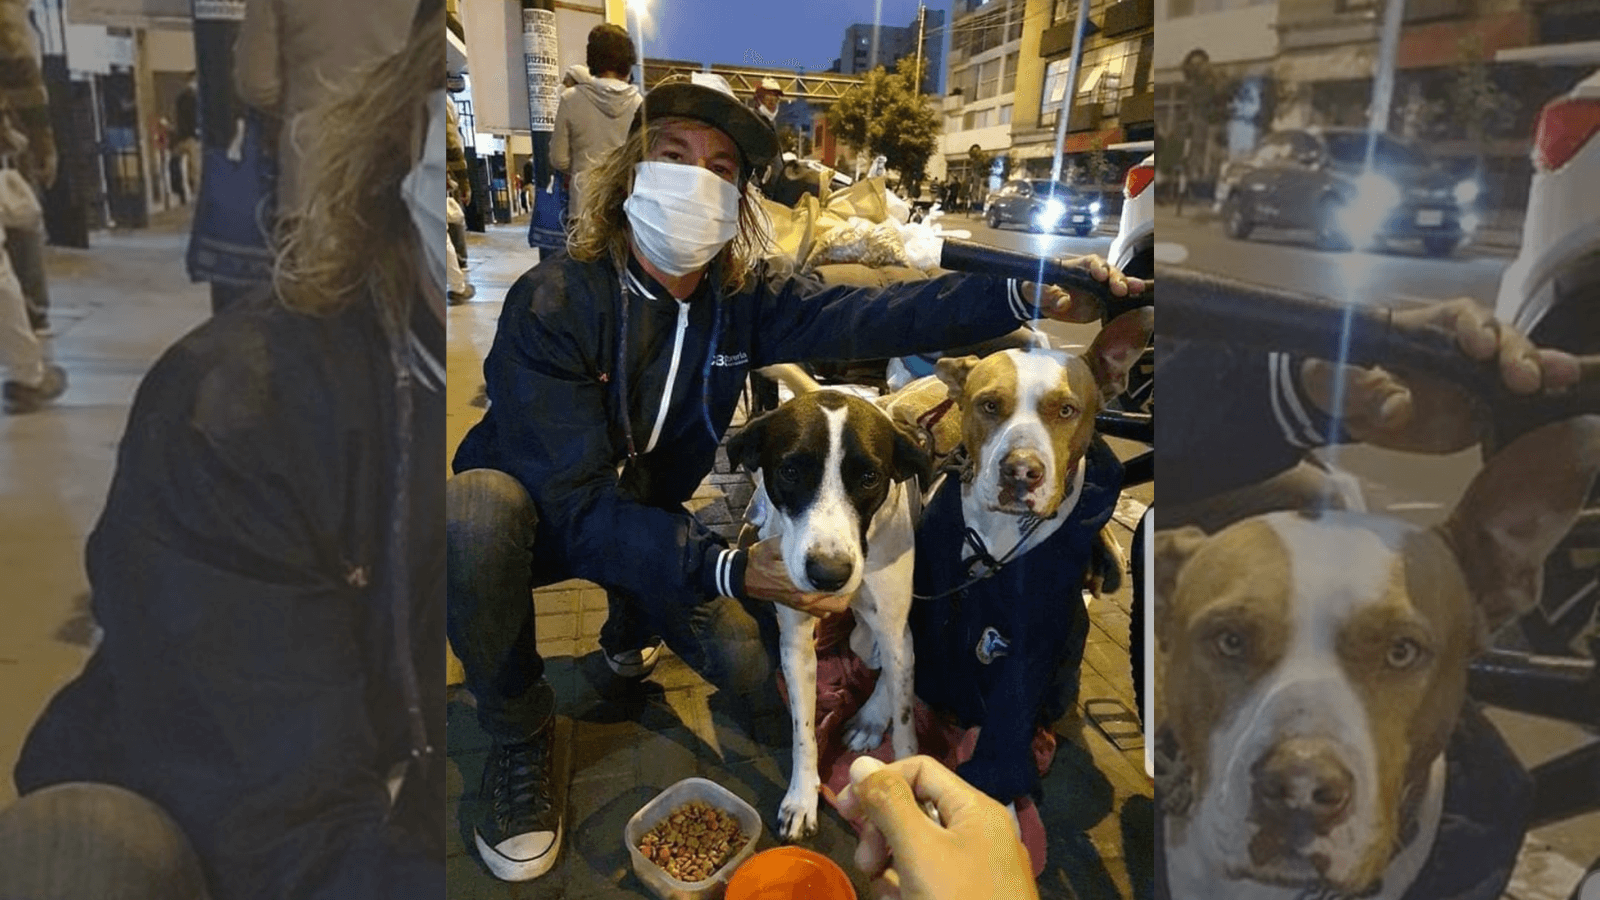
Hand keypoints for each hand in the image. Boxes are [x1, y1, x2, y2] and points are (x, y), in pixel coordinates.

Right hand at [740, 536, 852, 615]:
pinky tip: (825, 591)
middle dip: (847, 591)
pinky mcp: (797, 608)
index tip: (851, 565)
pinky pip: (820, 612)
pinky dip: (826, 604)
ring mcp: (801, 606)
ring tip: (839, 583)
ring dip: (838, 599)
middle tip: (849, 575)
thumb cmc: (759, 558)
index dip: (848, 577)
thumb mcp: (778, 543)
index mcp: (801, 582)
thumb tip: (818, 533)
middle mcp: (804, 598)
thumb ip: (798, 541)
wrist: (741, 575)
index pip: (835, 587)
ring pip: (831, 610)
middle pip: (839, 604)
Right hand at [835, 756, 1037, 899]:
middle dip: (882, 831)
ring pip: (916, 848)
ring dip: (890, 864)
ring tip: (885, 892)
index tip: (845, 812)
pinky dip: (906, 887)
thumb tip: (861, 761)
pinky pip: (927, 878)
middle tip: (866, 863)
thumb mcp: (919, 851)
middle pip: (915, 809)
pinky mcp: (967, 896)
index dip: (880, 783)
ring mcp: (975, 868)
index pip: (919, 771)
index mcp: (974, 809)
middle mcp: (977, 832)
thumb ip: (890, 803)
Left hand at [1021, 255, 1144, 324]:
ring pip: (1117, 282)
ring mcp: (1100, 288)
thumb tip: (1062, 302)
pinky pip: (1118, 298)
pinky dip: (1129, 296)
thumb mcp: (1035, 290)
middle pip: (1109, 271)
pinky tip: (1138, 295)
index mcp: (1077, 267)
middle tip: (1119, 289)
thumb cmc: (1039, 289)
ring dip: (1127, 285)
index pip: (1090, 262)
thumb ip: (1045, 293)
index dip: (1096, 267)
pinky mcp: (1104, 301)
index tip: (1099, 275)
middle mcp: (1092, 275)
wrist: (1044, 303)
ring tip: (1136, 289)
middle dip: (1115, 278)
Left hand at [1299, 298, 1579, 451]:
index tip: (1476, 347)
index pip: (1457, 317)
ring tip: (1557, 378)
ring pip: (1516, 363)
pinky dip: (1540, 394)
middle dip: (1513, 353)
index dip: (1471, 327)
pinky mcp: (1484, 404)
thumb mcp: (1334, 380)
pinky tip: (1561, 392)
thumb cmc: (1339, 378)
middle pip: (1498, 337)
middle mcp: (1459, 345)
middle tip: (1522, 377)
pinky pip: (1514, 398)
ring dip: (1540, 368)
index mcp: (1425, 327)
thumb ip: (1360, 390)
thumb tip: (1396, 409)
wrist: (1348, 409)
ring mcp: (1476, 374)